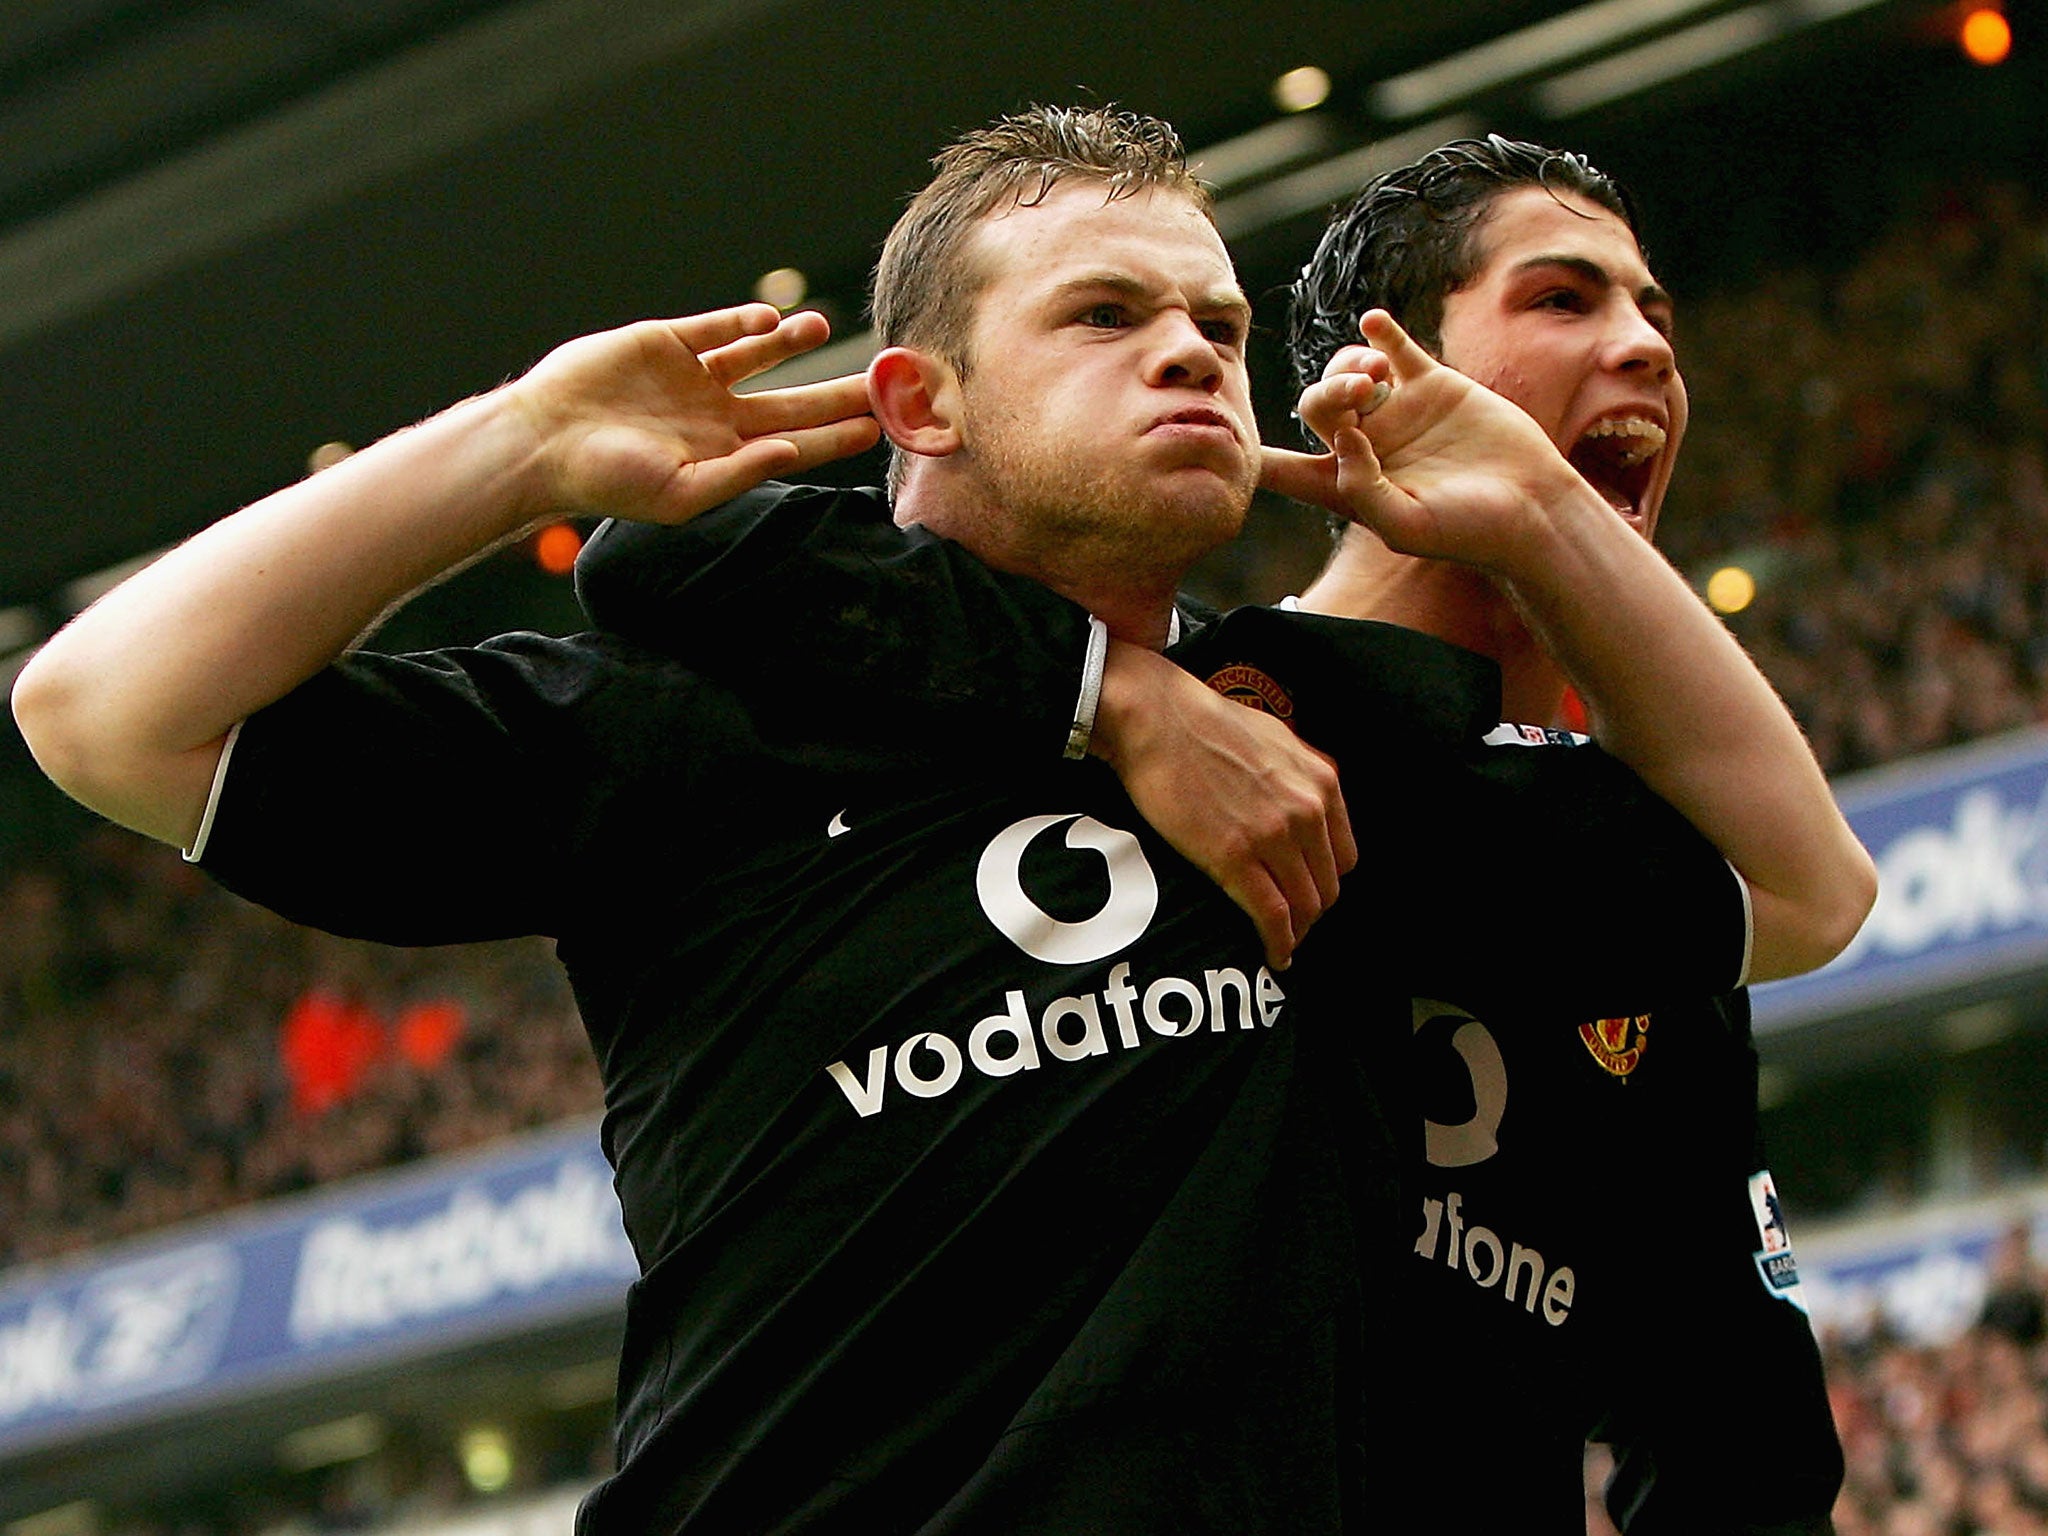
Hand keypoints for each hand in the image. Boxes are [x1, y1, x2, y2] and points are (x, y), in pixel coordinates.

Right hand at [506, 303, 879, 522]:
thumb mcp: (678, 493)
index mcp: (722, 454)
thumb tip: (790, 453)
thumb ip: (738, 473)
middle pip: (789, 400)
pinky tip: (770, 321)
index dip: (834, 437)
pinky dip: (742, 322)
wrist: (544, 442)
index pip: (793, 444)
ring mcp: (690, 376)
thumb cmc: (606, 480)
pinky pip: (713, 329)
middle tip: (880, 379)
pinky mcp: (664, 342)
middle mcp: (714, 414)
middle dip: (833, 392)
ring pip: (755, 355)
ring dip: (789, 342)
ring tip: (821, 329)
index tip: (877, 426)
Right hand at [1091, 643, 1355, 968]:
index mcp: (1321, 782)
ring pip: (1305, 905)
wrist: (1157, 719)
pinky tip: (1276, 956)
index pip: (1343, 855)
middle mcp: (1307, 810)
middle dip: (1312, 911)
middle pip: (1328, 886)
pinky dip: (1279, 943)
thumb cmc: (1204, 723)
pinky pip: (1273, 916)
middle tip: (1292, 924)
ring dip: (1297, 932)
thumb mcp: (1275, 738)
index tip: (1307, 893)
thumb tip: (1303, 797)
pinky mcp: (1235, 858)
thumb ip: (1299, 773)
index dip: (1325, 881)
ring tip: (1282, 943)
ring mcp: (1273, 836)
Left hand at [1261, 310, 1580, 571]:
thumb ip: (1361, 488)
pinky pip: (1396, 349)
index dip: (1260, 458)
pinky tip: (1374, 324)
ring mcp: (1398, 411)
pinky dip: (1381, 333)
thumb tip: (1340, 439)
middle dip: (1328, 392)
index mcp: (1348, 484)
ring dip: (1349, 366)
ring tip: (1377, 375)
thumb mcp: (1405, 525)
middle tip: (1362, 395)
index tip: (1233, 447)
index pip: (1288, 470)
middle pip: (1317, 405)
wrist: (1530, 506)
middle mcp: (1367, 444)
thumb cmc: (1467, 530)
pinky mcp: (1432, 386)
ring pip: (1347, 372)